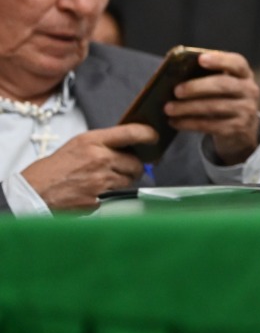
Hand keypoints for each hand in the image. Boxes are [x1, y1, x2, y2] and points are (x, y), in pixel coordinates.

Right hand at [20, 123, 157, 210]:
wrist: (32, 192)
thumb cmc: (53, 169)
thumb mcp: (77, 145)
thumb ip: (102, 144)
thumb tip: (128, 146)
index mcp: (93, 141)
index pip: (132, 132)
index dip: (148, 134)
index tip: (154, 137)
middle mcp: (99, 159)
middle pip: (135, 163)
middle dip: (134, 167)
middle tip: (127, 169)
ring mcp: (99, 181)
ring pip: (128, 181)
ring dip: (123, 182)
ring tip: (104, 180)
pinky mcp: (97, 200)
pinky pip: (114, 196)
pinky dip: (107, 196)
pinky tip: (92, 192)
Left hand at [167, 50, 259, 164]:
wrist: (243, 129)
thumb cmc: (224, 99)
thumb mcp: (223, 86)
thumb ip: (206, 76)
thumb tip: (174, 69)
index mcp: (245, 74)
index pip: (237, 63)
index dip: (220, 60)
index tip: (200, 59)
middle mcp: (250, 90)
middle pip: (224, 85)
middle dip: (197, 87)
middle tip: (176, 90)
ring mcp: (246, 110)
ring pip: (215, 107)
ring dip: (188, 107)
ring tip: (168, 108)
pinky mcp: (237, 128)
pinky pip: (210, 125)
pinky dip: (189, 123)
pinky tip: (174, 122)